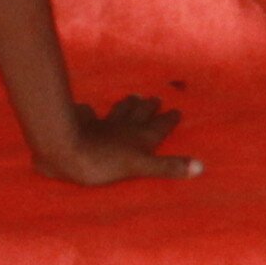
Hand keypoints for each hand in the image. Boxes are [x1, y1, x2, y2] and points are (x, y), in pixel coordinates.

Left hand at [33, 94, 194, 186]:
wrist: (64, 150)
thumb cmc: (103, 163)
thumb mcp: (140, 167)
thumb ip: (168, 167)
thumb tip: (201, 166)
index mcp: (139, 138)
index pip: (159, 126)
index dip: (168, 119)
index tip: (176, 110)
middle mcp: (123, 129)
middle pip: (139, 115)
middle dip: (148, 108)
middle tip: (154, 99)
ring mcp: (101, 126)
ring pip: (117, 112)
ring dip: (125, 105)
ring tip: (131, 97)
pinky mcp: (79, 126)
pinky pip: (86, 115)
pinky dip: (88, 112)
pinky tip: (86, 108)